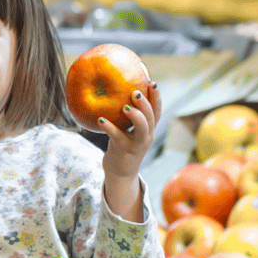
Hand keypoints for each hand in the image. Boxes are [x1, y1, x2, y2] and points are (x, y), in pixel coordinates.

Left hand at [101, 84, 161, 220]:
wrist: (120, 174)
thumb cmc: (122, 147)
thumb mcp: (128, 131)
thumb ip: (128, 117)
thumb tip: (117, 93)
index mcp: (148, 130)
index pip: (157, 112)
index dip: (156, 98)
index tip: (152, 83)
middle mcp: (145, 137)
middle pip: (151, 118)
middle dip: (146, 104)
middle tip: (135, 92)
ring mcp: (135, 145)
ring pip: (141, 129)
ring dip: (135, 116)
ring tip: (125, 106)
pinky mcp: (123, 150)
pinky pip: (117, 137)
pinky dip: (109, 127)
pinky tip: (100, 120)